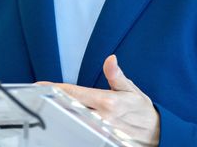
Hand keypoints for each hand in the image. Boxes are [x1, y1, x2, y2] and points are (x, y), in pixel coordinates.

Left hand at [39, 55, 159, 145]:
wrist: (158, 132)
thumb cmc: (142, 110)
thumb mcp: (131, 90)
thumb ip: (116, 76)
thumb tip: (110, 59)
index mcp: (107, 102)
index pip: (75, 93)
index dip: (56, 88)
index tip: (40, 85)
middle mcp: (103, 117)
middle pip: (70, 109)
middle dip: (54, 102)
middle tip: (39, 96)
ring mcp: (102, 132)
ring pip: (75, 123)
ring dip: (62, 116)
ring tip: (48, 110)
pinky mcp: (104, 141)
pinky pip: (84, 136)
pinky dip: (74, 129)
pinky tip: (64, 126)